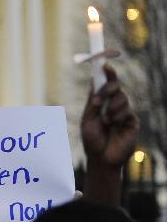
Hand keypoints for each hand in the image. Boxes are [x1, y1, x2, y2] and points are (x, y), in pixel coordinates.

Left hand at [80, 64, 138, 204]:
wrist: (101, 158)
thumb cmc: (91, 140)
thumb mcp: (88, 119)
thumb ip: (92, 102)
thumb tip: (92, 82)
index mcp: (99, 101)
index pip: (104, 82)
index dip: (105, 72)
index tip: (103, 63)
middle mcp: (112, 104)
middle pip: (115, 85)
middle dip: (108, 88)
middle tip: (99, 98)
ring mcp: (123, 111)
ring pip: (122, 97)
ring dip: (112, 107)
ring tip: (106, 121)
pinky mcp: (131, 121)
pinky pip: (127, 111)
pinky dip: (118, 116)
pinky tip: (113, 125)